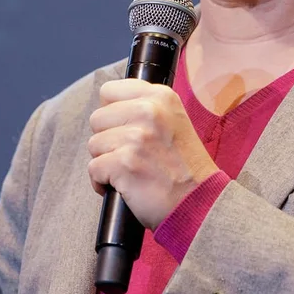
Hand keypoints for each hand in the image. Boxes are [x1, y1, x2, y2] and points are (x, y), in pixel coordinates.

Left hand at [88, 78, 219, 229]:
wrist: (200, 203)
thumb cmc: (184, 168)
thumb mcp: (174, 122)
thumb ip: (145, 108)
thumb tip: (109, 107)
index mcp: (161, 97)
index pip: (109, 91)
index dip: (111, 113)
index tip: (123, 129)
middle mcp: (149, 111)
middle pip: (97, 118)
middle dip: (107, 140)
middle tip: (131, 155)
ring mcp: (137, 137)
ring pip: (94, 145)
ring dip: (106, 162)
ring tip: (131, 171)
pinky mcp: (125, 163)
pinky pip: (94, 169)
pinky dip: (102, 182)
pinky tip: (123, 186)